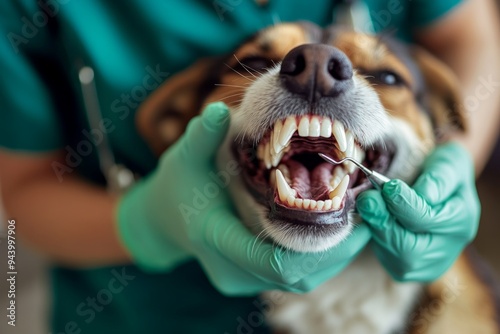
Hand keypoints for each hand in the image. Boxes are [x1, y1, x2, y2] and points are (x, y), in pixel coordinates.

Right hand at [117, 102, 370, 294]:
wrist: (164, 220)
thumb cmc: (178, 184)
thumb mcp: (184, 157)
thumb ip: (200, 137)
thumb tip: (220, 112)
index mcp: (215, 239)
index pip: (275, 261)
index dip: (324, 246)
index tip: (357, 217)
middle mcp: (231, 270)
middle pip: (298, 275)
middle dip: (340, 250)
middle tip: (371, 215)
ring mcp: (242, 279)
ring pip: (302, 280)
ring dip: (336, 255)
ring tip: (362, 221)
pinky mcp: (251, 278)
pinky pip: (296, 276)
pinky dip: (322, 257)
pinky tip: (338, 230)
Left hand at [356, 143, 479, 281]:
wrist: (439, 189)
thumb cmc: (441, 172)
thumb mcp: (447, 164)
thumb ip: (437, 179)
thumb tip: (423, 195)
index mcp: (461, 222)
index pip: (426, 220)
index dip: (403, 204)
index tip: (387, 186)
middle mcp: (447, 249)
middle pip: (407, 248)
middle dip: (383, 221)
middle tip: (367, 198)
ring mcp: (427, 264)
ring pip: (393, 256)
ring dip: (376, 228)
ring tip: (369, 203)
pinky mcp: (408, 269)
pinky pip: (386, 258)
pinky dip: (376, 238)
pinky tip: (374, 218)